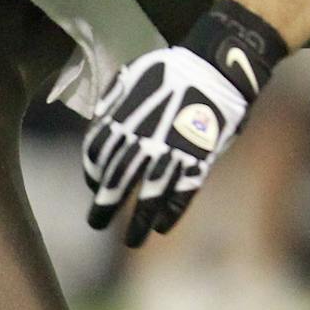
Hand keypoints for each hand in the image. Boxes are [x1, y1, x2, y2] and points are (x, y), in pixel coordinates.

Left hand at [81, 47, 249, 245]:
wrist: (216, 68)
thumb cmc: (173, 69)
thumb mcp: (133, 74)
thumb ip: (114, 100)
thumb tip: (100, 119)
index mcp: (124, 118)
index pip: (98, 155)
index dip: (93, 173)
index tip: (94, 184)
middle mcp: (143, 141)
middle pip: (117, 181)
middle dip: (105, 206)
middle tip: (96, 223)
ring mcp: (171, 154)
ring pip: (149, 196)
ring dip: (139, 222)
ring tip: (131, 241)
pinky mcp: (198, 162)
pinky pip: (183, 194)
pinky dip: (172, 212)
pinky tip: (163, 227)